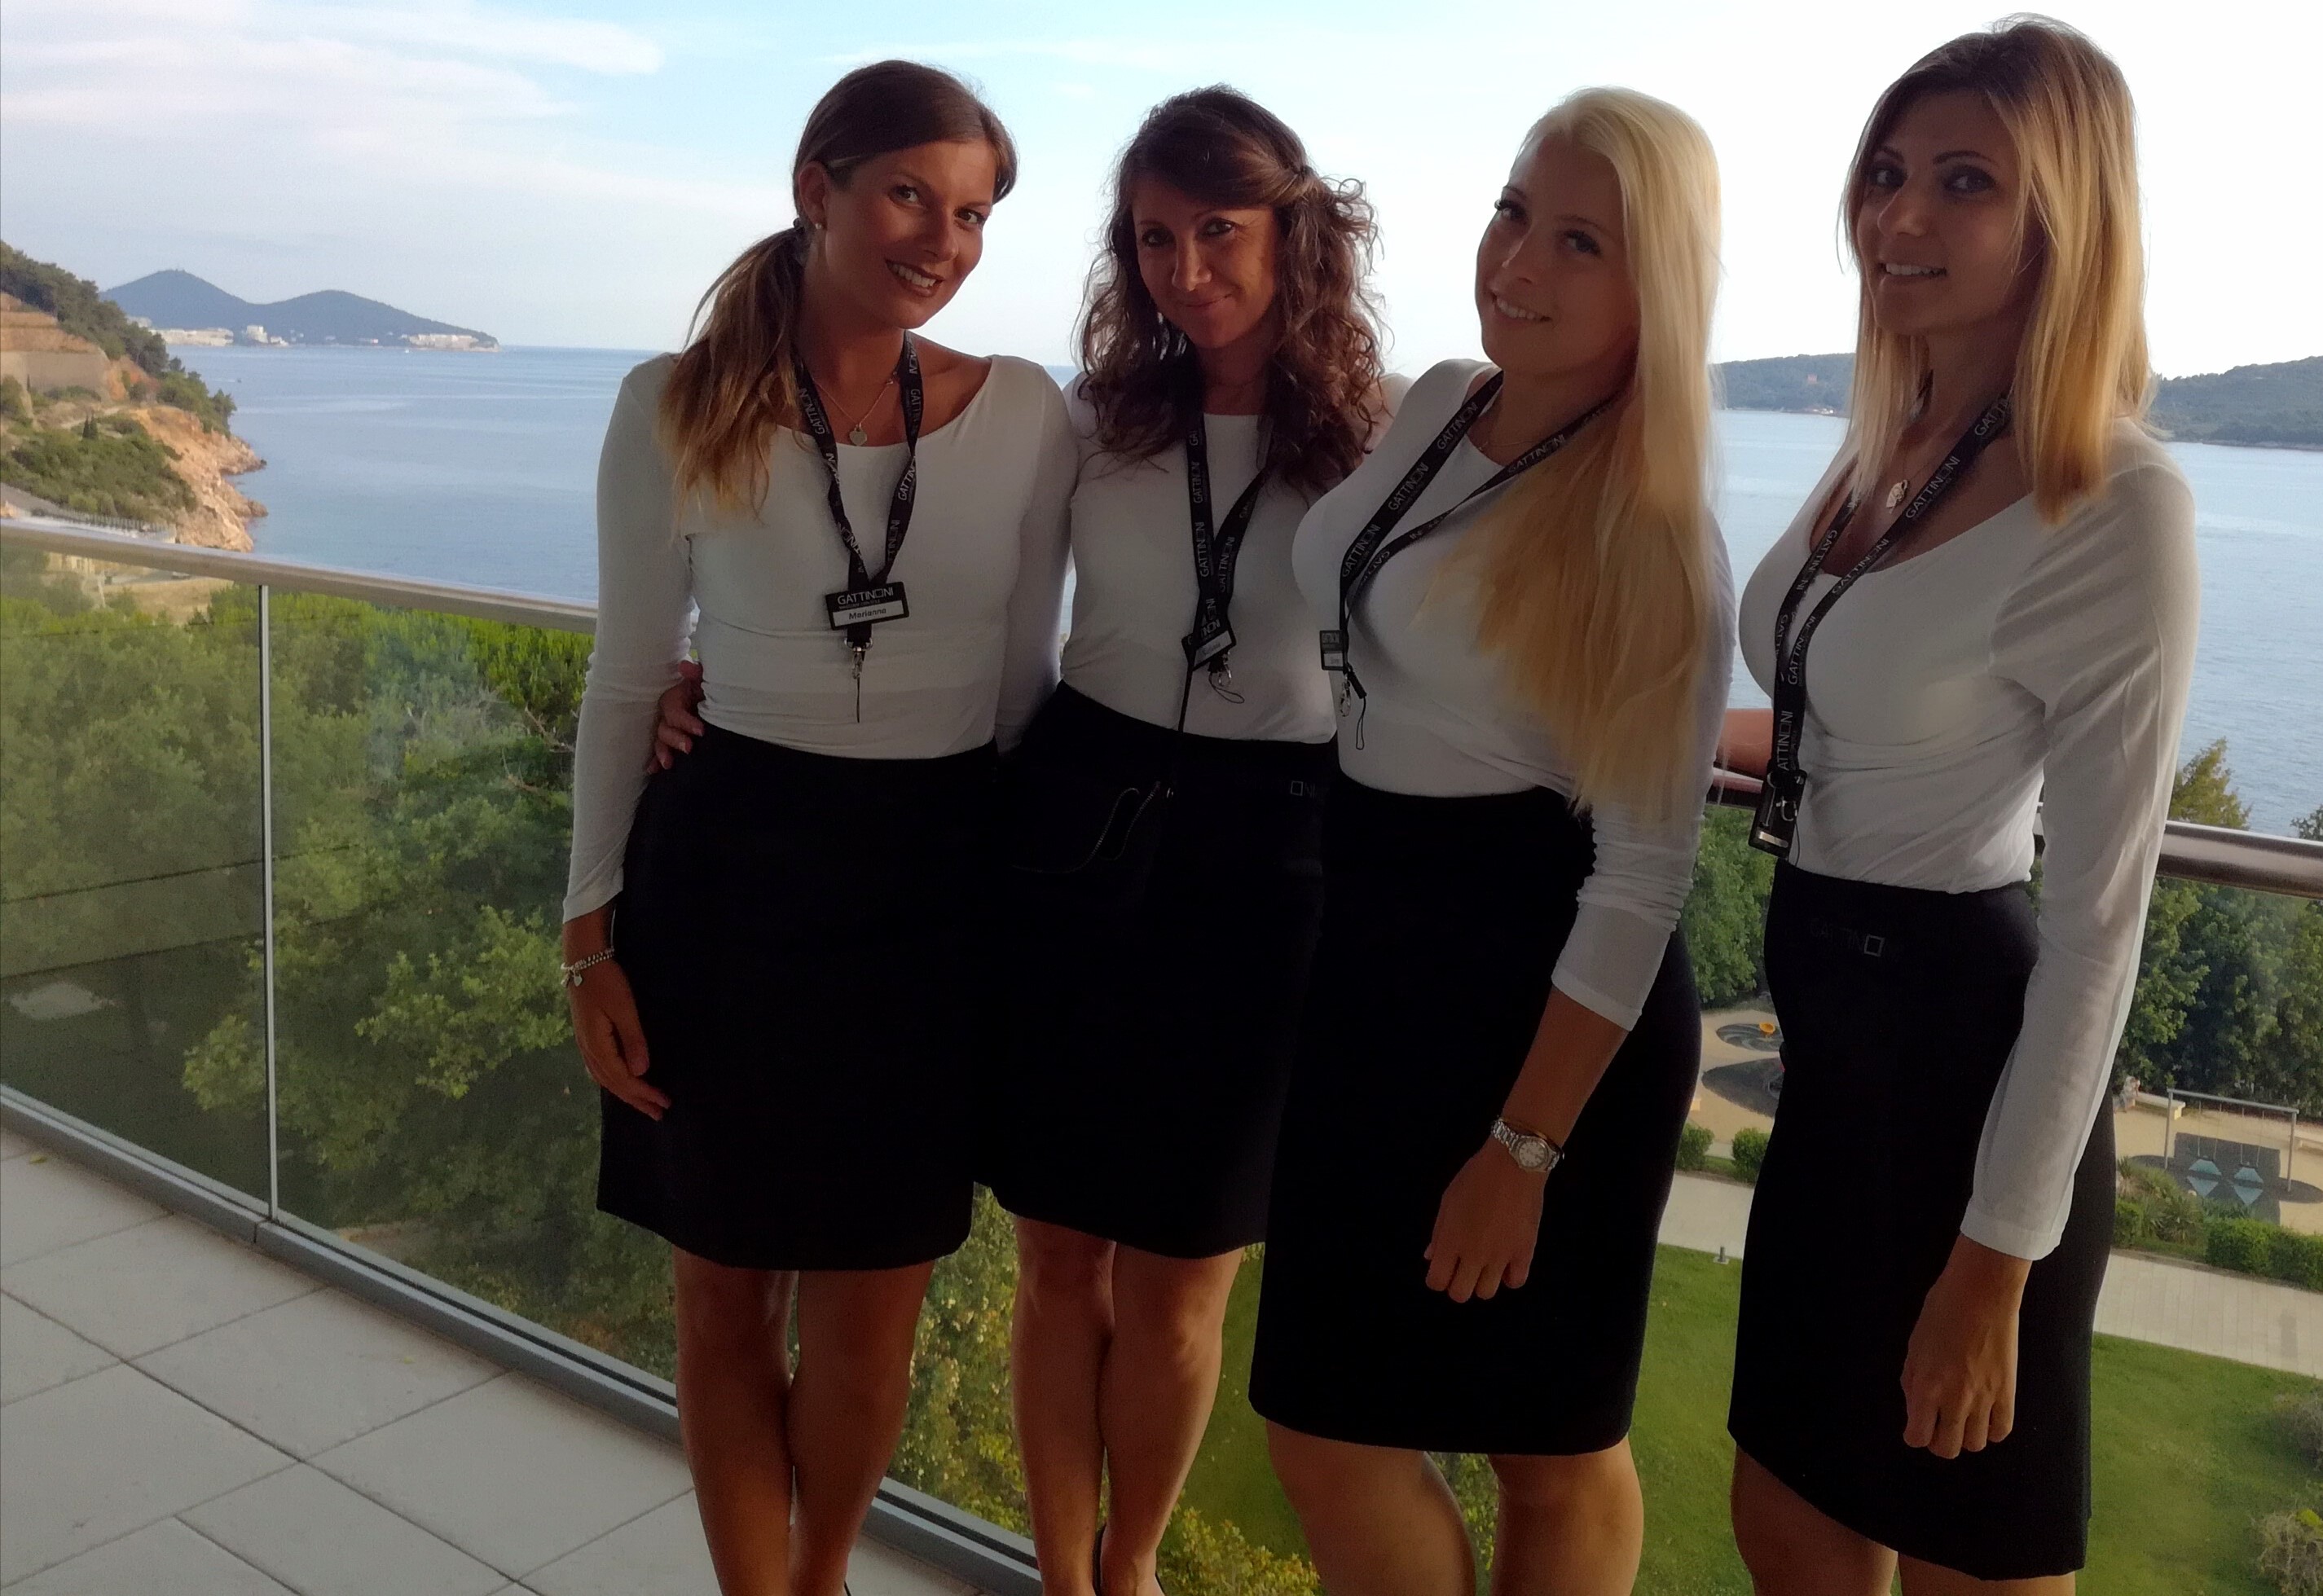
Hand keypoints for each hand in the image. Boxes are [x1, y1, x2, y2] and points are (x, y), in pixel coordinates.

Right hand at [567, 959, 669, 1120]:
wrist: (582, 960)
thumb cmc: (606, 981)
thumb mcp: (623, 1008)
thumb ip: (633, 1039)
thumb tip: (641, 1071)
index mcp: (597, 1046)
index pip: (623, 1079)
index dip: (643, 1094)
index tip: (662, 1104)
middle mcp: (588, 1050)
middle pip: (613, 1084)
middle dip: (636, 1100)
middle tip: (658, 1113)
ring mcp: (584, 1044)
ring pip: (605, 1078)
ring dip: (625, 1093)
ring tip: (643, 1104)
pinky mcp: (586, 1036)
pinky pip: (599, 1068)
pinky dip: (613, 1080)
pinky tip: (620, 1082)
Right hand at [649, 660, 705, 771]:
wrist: (719, 697)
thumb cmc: (711, 686)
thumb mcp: (706, 677)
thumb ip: (697, 672)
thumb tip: (684, 666)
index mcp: (676, 696)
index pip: (673, 710)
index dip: (684, 721)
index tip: (701, 731)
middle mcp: (669, 712)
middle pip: (664, 726)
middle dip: (674, 738)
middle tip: (689, 748)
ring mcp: (669, 726)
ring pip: (660, 739)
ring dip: (662, 751)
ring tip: (669, 763)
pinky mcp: (672, 738)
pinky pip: (659, 749)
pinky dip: (655, 760)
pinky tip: (652, 770)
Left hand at [1424, 1140, 1546, 1301]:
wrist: (1513, 1164)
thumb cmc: (1475, 1177)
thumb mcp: (1448, 1201)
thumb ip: (1438, 1234)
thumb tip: (1431, 1257)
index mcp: (1450, 1241)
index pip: (1436, 1282)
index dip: (1437, 1278)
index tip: (1443, 1269)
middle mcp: (1473, 1255)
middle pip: (1460, 1294)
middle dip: (1458, 1285)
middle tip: (1463, 1269)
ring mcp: (1500, 1256)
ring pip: (1487, 1293)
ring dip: (1483, 1282)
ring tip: (1486, 1265)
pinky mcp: (1524, 1252)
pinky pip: (1516, 1282)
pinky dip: (1510, 1277)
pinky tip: (1507, 1263)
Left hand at [1900, 1234, 2029, 1457]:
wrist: (1981, 1294)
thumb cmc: (1941, 1312)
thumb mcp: (1914, 1347)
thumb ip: (1913, 1381)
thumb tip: (1917, 1406)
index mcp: (1924, 1387)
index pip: (1917, 1437)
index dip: (1915, 1434)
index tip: (1918, 1425)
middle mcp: (1953, 1400)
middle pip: (1947, 1449)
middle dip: (1939, 1441)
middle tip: (1939, 1424)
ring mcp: (1983, 1400)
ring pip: (1976, 1445)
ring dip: (1966, 1435)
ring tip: (1963, 1417)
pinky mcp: (2008, 1393)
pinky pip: (2002, 1431)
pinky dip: (1992, 1429)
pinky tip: (1986, 1415)